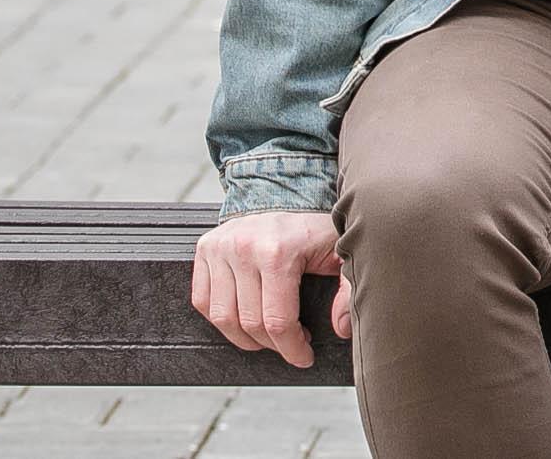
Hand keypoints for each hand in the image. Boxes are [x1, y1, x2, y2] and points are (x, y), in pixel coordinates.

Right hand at [190, 209, 351, 366]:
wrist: (289, 193)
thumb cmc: (315, 231)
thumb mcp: (342, 256)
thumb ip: (348, 291)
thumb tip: (341, 328)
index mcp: (278, 251)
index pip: (277, 321)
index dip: (292, 349)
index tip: (304, 356)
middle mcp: (244, 247)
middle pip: (250, 324)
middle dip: (274, 345)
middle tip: (291, 343)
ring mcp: (220, 247)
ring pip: (222, 317)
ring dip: (245, 338)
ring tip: (267, 334)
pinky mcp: (205, 248)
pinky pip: (202, 300)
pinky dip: (220, 318)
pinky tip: (243, 317)